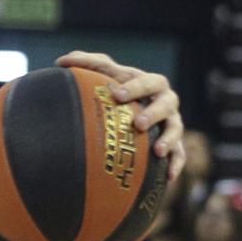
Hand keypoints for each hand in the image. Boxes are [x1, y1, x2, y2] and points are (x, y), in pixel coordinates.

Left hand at [57, 51, 184, 178]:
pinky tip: (169, 178)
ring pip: (176, 130)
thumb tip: (61, 62)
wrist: (128, 110)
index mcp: (151, 84)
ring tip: (157, 152)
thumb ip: (85, 63)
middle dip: (154, 113)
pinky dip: (176, 165)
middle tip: (138, 124)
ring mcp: (171, 123)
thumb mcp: (101, 73)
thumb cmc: (114, 90)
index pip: (148, 82)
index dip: (136, 87)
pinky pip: (180, 155)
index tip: (117, 94)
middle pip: (167, 104)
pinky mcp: (174, 144)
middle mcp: (166, 102)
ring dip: (169, 140)